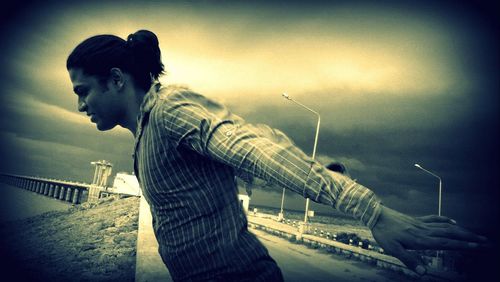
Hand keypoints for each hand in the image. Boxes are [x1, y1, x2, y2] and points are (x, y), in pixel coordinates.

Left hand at [370, 205, 487, 275]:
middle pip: (451, 233)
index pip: (446, 242)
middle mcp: (424, 231)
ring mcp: (421, 224)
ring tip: (474, 234)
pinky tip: (453, 222)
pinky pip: (434, 219)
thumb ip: (409, 260)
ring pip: (446, 226)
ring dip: (461, 230)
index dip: (462, 244)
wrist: (376, 214)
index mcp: (421, 239)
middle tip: (484, 241)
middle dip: (468, 237)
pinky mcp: (417, 220)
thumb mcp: (393, 249)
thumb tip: (424, 272)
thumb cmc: (384, 233)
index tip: (476, 246)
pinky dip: (445, 220)